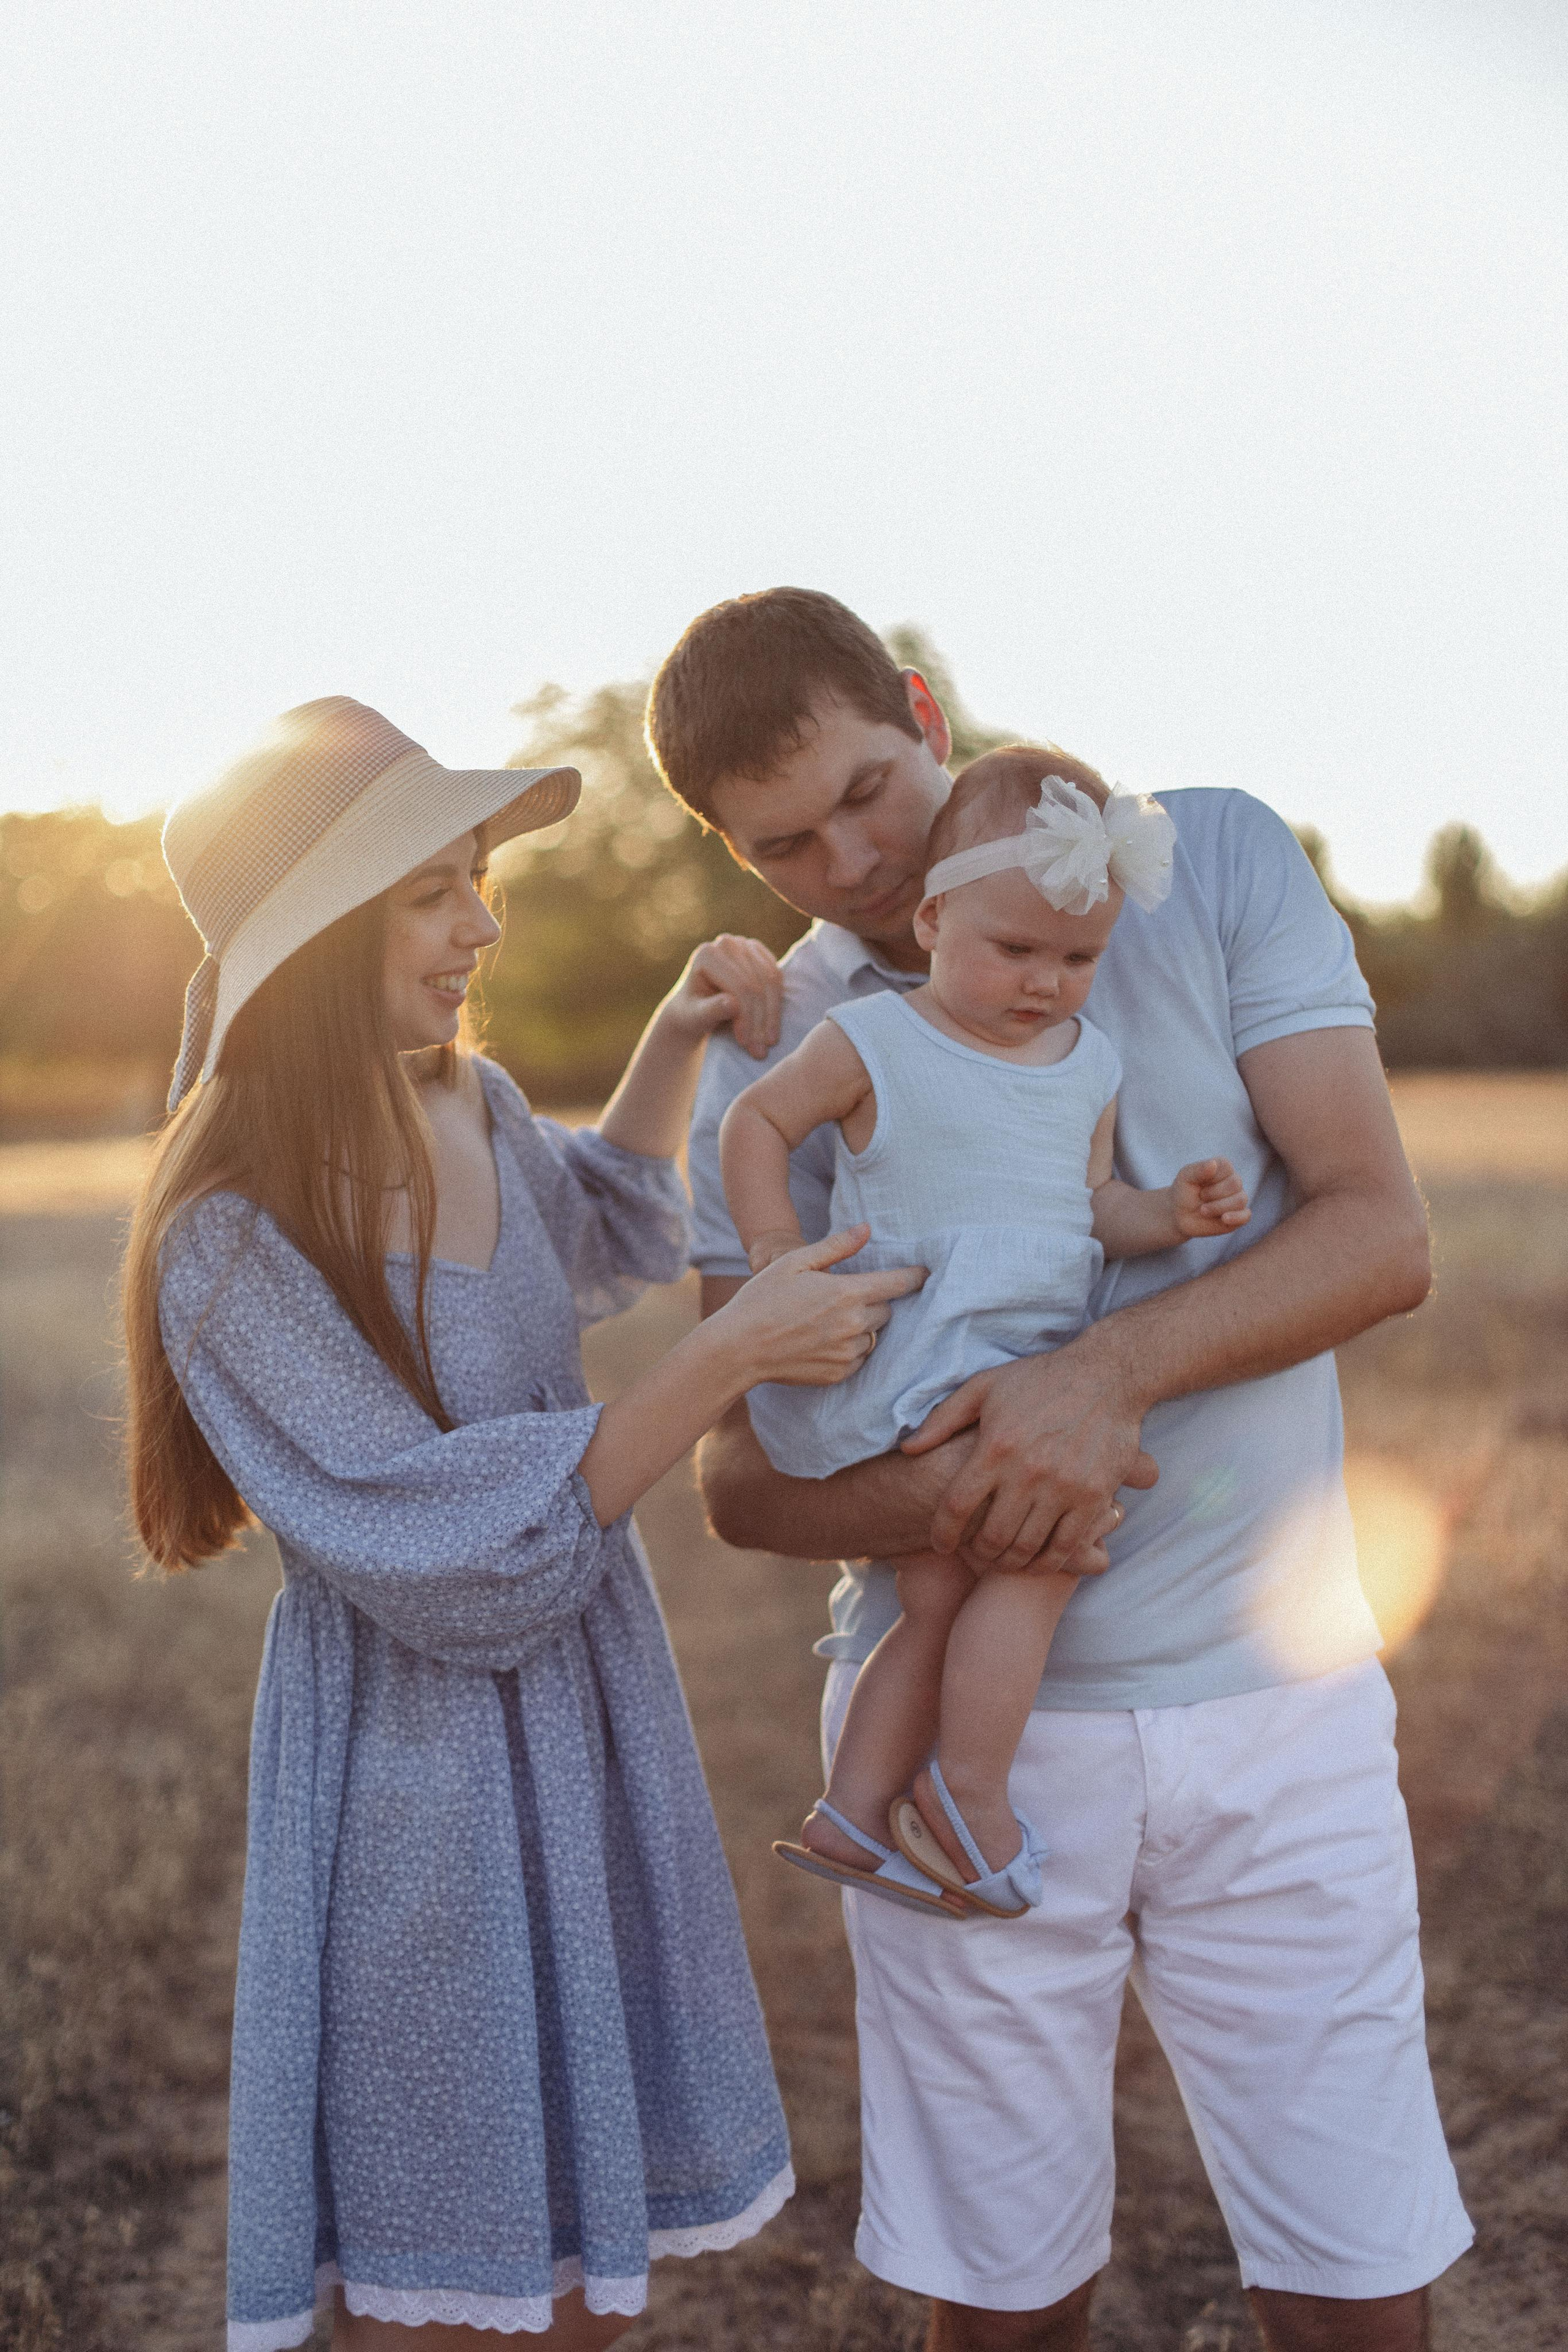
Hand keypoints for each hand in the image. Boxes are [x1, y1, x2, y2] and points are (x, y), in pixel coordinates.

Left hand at [657, 935, 783, 1057]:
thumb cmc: (692, 1013)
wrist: (697, 1008)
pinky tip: (771, 1027)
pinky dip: (776, 1005)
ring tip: (768, 1043)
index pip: (739, 986)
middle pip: (756, 983)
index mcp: (707, 954)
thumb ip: (711, 1010)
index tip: (747, 1044)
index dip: (747, 1016)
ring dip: (772, 1015)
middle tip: (760, 1051)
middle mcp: (727, 943)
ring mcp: (746, 945)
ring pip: (771, 981)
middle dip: (760, 1020)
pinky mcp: (760, 953)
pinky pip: (777, 978)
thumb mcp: (695, 1017)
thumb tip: (732, 1005)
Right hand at [716, 1224, 926, 1389]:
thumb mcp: (795, 1262)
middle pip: (886, 1310)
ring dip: (862, 1327)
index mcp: (847, 1292)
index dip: (913, 1277)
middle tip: (845, 1297)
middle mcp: (854, 1325)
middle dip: (874, 1302)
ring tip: (829, 1321)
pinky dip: (851, 1348)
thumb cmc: (763, 1298)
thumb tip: (867, 1229)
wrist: (739, 1348)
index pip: (897, 1284)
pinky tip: (824, 1341)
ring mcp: (848, 1352)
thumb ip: (836, 1247)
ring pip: (874, 1335)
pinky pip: (860, 1358)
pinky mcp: (840, 1373)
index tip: (924, 1273)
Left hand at [901, 1334, 1158, 1569]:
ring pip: (1027, 1547)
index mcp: (996, 1446)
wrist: (1109, 1375)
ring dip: (1009, 1562)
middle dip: (977, 1553)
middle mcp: (1028, 1471)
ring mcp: (1064, 1487)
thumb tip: (909, 1449)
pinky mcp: (1094, 1496)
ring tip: (1002, 1558)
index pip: (956, 1506)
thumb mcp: (985, 1386)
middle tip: (975, 1552)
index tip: (940, 1543)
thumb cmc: (1041, 1380)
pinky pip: (1066, 1546)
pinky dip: (1046, 1563)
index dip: (942, 1533)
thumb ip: (943, 1419)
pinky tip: (1036, 1560)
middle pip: (991, 1536)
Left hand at [1171, 1157, 1249, 1238]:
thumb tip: (1213, 1163)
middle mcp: (1234, 1182)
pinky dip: (1236, 1217)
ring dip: (1218, 1207)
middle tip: (1200, 1197)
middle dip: (1212, 1193)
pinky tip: (1224, 1218)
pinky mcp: (1239, 1216)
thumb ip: (1198, 1169)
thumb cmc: (1184, 1192)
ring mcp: (1238, 1199)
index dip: (1211, 1177)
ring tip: (1202, 1210)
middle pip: (1235, 1184)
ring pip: (1240, 1200)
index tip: (1198, 1184)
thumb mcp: (1185, 1178)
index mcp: (1223, 1167)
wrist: (1180, 1215)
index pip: (1227, 1167)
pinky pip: (1246, 1216)